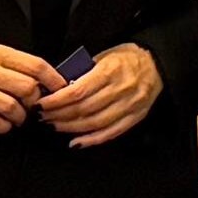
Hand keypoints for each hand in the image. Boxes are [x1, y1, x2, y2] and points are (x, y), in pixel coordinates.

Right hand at [0, 44, 52, 134]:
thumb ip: (20, 68)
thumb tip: (53, 82)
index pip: (36, 65)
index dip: (54, 80)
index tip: (61, 90)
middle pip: (27, 88)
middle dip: (35, 102)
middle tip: (32, 107)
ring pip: (12, 108)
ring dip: (20, 118)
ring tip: (17, 117)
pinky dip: (4, 127)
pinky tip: (3, 124)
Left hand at [31, 45, 163, 147]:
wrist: (157, 63)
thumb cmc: (126, 58)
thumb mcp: (103, 56)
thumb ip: (83, 72)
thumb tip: (57, 89)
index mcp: (111, 70)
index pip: (78, 91)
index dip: (56, 101)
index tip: (41, 104)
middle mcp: (122, 89)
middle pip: (84, 109)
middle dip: (59, 115)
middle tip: (43, 117)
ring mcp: (131, 105)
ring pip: (95, 123)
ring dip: (71, 128)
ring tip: (55, 127)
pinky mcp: (136, 117)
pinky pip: (111, 133)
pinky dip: (91, 140)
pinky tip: (76, 142)